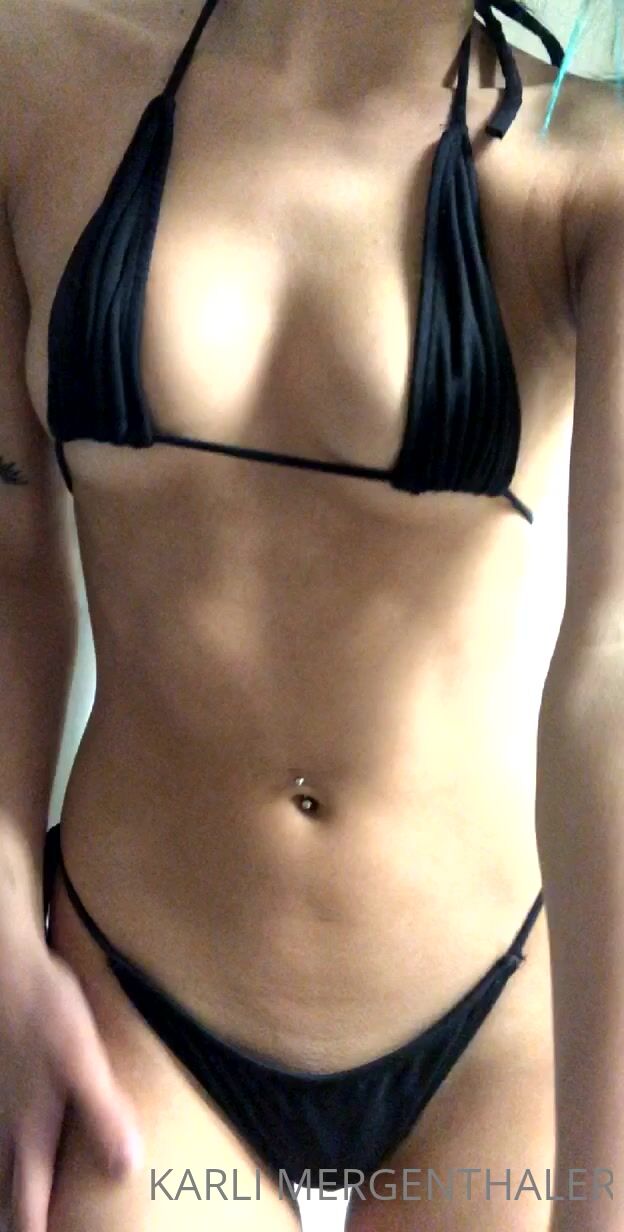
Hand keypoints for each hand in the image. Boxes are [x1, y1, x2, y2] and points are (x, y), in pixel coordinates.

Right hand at [0, 932, 141, 1231]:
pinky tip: (19, 1143)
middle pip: (6, 1195)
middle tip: (33, 1228)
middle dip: (20, 1218)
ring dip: (11, 1187)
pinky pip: (1, 1130)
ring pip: (0, 1165)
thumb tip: (127, 1166)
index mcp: (29, 1133)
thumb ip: (103, 1113)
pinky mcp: (1, 1083)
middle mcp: (6, 1128)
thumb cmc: (45, 1010)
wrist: (8, 966)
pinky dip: (9, 1153)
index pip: (28, 1207)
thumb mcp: (84, 1060)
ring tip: (25, 1198)